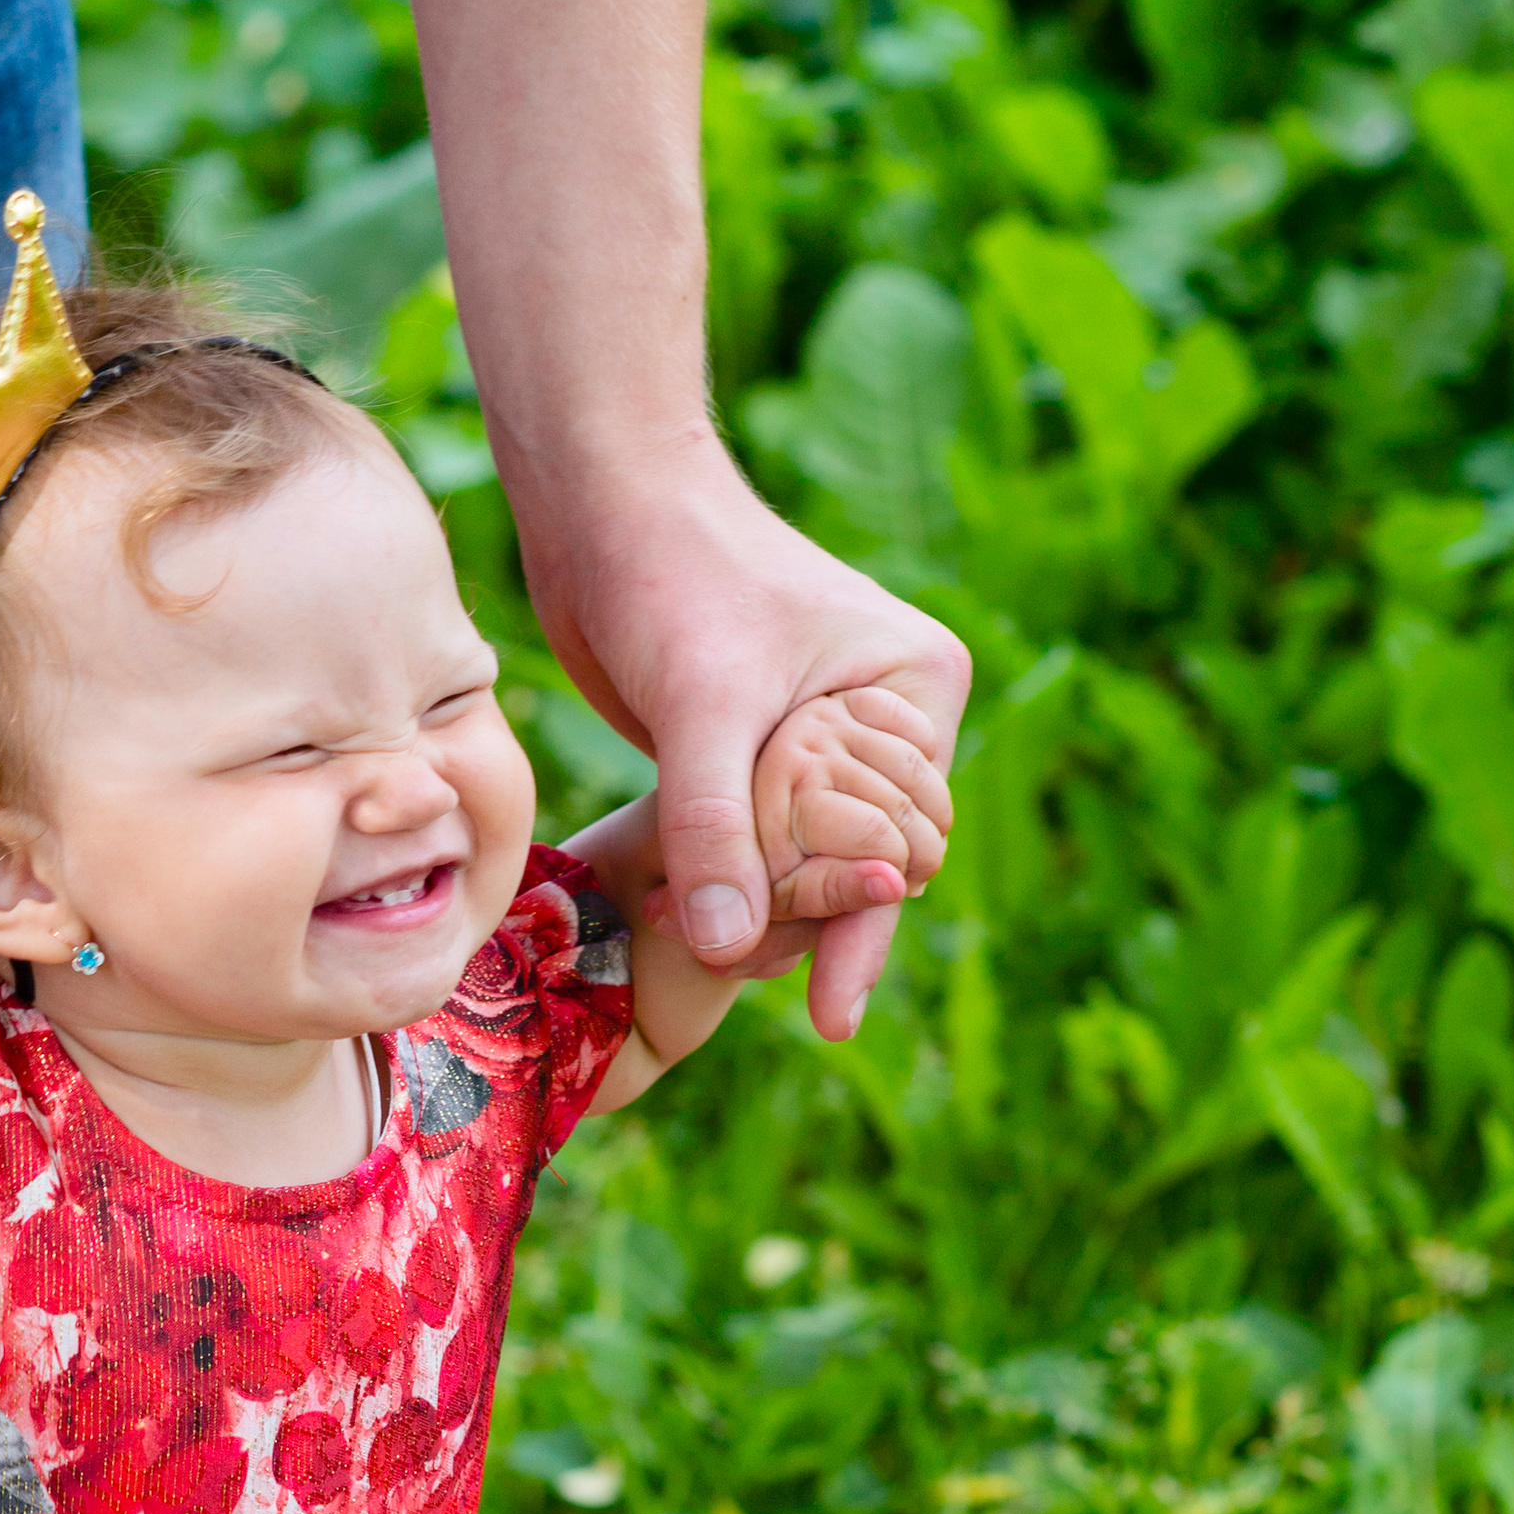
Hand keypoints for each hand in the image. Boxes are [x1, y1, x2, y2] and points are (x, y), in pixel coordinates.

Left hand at [514, 427, 970, 1043]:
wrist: (598, 504)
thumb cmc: (669, 573)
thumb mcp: (701, 707)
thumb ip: (716, 830)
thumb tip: (732, 949)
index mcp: (915, 690)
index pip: (904, 841)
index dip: (859, 919)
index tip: (830, 1009)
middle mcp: (884, 720)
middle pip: (862, 863)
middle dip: (806, 921)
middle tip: (738, 970)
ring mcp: (820, 741)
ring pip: (806, 863)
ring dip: (757, 911)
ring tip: (688, 938)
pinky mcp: (753, 756)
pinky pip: (756, 846)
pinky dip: (725, 884)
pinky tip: (679, 919)